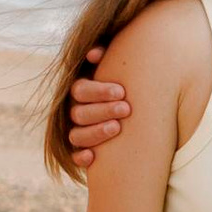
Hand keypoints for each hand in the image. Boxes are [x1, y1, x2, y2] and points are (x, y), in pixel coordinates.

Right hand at [64, 46, 131, 173]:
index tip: (122, 92)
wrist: (136, 107)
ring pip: (76, 135)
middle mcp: (76, 110)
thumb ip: (109, 55)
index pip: (80, 90)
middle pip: (78, 112)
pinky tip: (92, 157)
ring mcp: (78, 131)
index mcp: (82, 90)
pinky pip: (75, 157)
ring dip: (95, 132)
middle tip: (126, 109)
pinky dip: (80, 157)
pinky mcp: (82, 151)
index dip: (99, 91)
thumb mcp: (120, 67)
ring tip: (117, 128)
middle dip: (102, 110)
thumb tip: (94, 54)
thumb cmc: (129, 83)